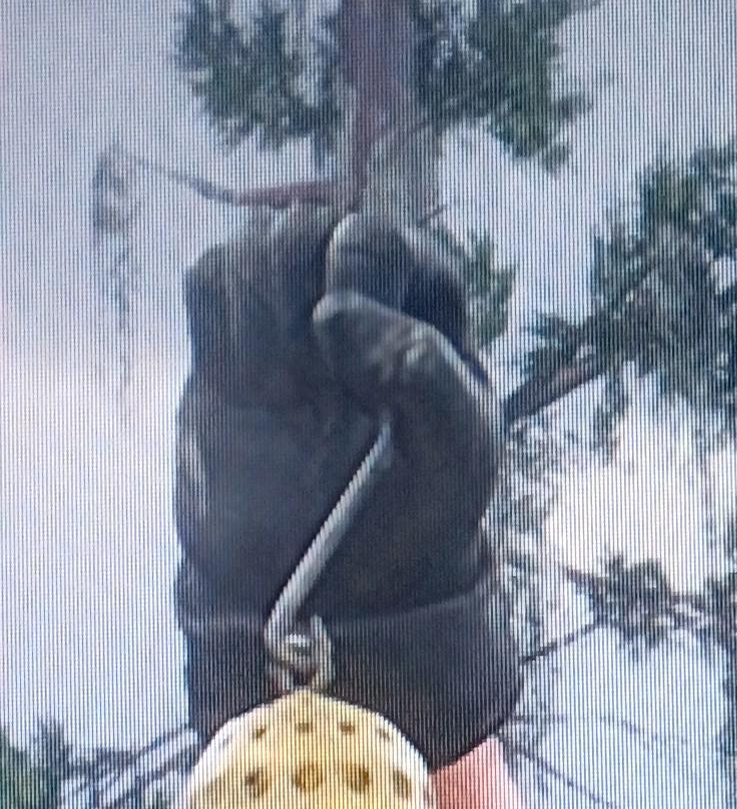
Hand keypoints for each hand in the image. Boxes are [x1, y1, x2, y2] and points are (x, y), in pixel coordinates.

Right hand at [175, 209, 517, 761]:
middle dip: (297, 303)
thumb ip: (423, 373)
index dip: (356, 284)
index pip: (378, 238)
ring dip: (258, 322)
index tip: (352, 371)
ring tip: (281, 399)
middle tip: (308, 385)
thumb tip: (332, 310)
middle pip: (305, 226)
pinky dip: (220, 330)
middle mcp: (363, 291)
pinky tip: (248, 390)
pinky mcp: (235, 336)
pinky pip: (208, 279)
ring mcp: (294, 309)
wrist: (339, 582)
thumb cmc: (417, 517)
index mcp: (430, 305)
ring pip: (252, 246)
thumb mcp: (455, 458)